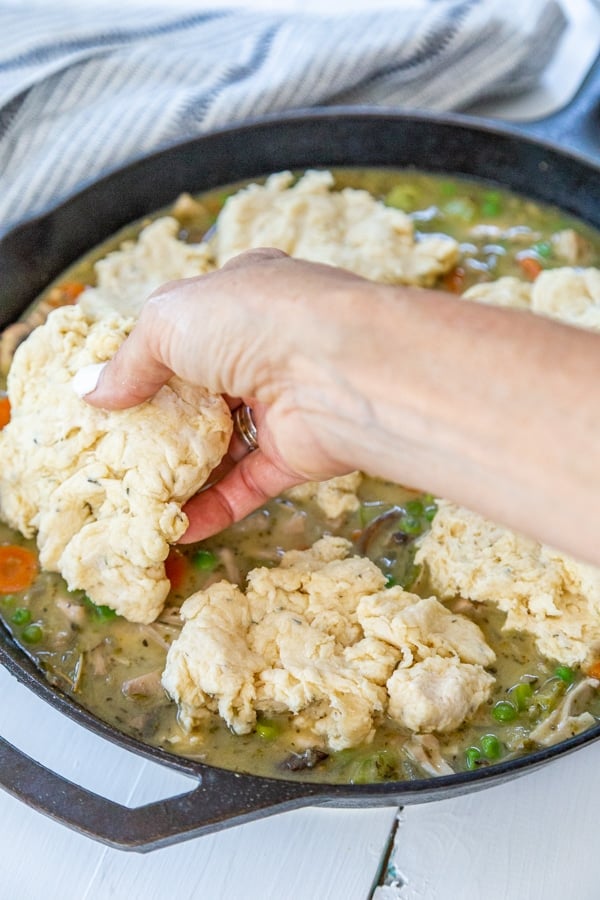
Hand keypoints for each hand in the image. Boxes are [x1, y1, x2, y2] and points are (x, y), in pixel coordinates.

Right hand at [84, 249, 371, 539]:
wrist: (343, 370)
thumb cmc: (253, 322)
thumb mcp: (170, 320)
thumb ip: (131, 360)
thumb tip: (91, 391)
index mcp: (244, 295)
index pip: (191, 326)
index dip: (152, 357)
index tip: (114, 392)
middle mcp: (268, 347)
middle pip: (205, 389)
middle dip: (163, 420)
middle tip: (116, 450)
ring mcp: (285, 401)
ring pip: (226, 443)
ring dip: (185, 471)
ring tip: (137, 496)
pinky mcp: (299, 453)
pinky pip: (250, 485)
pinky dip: (216, 507)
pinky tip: (178, 527)